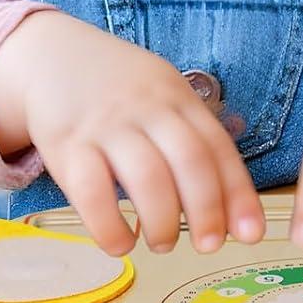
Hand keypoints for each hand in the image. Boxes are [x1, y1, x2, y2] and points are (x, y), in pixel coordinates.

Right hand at [0, 11, 264, 257]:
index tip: (251, 234)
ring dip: (163, 222)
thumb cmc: (119, 90)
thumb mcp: (161, 96)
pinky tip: (121, 243)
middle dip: (206, 212)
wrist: (51, 56)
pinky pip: (91, 192)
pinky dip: (111, 227)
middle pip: (189, 161)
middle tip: (208, 246)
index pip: (217, 146)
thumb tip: (230, 209)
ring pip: (146, 177)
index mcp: (176, 97)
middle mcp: (146, 107)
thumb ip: (191, 140)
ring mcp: (106, 125)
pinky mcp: (67, 145)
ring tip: (163, 242)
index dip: (238, 193)